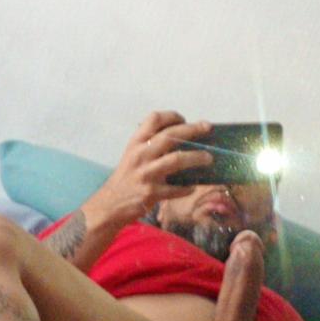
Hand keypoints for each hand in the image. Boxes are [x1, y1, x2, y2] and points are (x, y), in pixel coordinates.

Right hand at [83, 110, 213, 225]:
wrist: (110, 204)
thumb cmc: (125, 179)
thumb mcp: (132, 156)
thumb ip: (149, 145)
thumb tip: (180, 137)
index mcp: (135, 143)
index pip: (154, 119)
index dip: (172, 116)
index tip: (184, 120)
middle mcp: (140, 155)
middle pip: (170, 136)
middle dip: (192, 130)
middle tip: (207, 128)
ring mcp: (146, 174)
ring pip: (177, 160)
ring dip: (196, 157)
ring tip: (209, 158)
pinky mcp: (152, 193)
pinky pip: (176, 188)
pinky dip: (187, 187)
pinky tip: (193, 186)